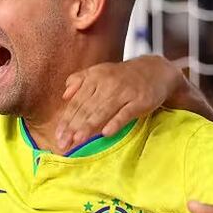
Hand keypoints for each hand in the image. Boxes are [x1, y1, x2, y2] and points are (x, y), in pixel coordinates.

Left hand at [55, 55, 180, 150]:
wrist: (155, 70)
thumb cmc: (122, 76)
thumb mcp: (100, 72)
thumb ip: (80, 81)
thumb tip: (65, 95)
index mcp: (95, 77)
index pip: (77, 101)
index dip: (66, 119)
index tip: (58, 135)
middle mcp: (108, 83)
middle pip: (87, 108)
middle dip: (73, 127)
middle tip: (63, 143)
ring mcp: (124, 92)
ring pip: (103, 111)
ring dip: (88, 126)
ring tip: (77, 141)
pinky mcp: (140, 100)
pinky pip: (126, 113)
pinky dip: (116, 122)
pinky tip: (106, 133)